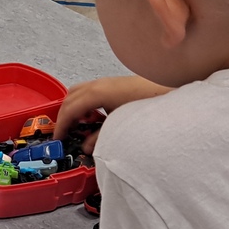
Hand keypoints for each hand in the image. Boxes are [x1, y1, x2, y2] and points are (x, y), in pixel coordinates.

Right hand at [54, 75, 172, 151]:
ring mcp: (106, 81)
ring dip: (73, 107)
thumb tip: (85, 147)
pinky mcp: (114, 82)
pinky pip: (89, 90)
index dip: (61, 126)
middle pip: (70, 97)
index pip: (69, 109)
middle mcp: (98, 84)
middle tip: (63, 133)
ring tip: (77, 125)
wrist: (171, 91)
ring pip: (78, 91)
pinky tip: (94, 116)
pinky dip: (84, 103)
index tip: (57, 139)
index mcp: (96, 93)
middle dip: (63, 115)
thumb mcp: (120, 126)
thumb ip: (101, 137)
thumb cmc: (147, 107)